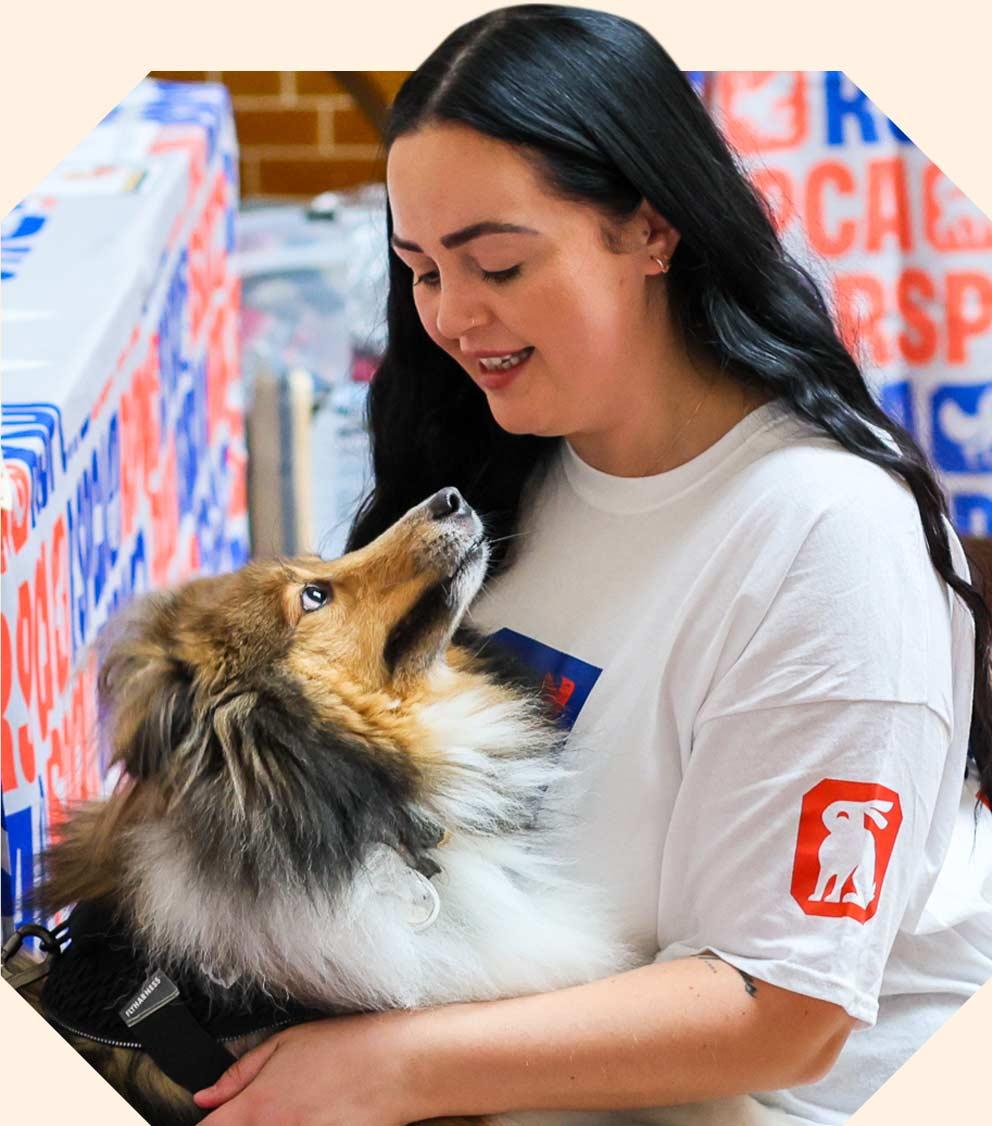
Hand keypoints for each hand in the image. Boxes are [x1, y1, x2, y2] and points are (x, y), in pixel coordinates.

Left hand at [193, 1011, 421, 1124]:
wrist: (397, 1066)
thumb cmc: (346, 1047)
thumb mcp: (285, 1041)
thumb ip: (239, 1073)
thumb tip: (206, 1098)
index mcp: (257, 1106)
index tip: (210, 1119)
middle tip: (260, 1110)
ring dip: (271, 1124)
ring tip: (291, 1108)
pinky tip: (313, 1114)